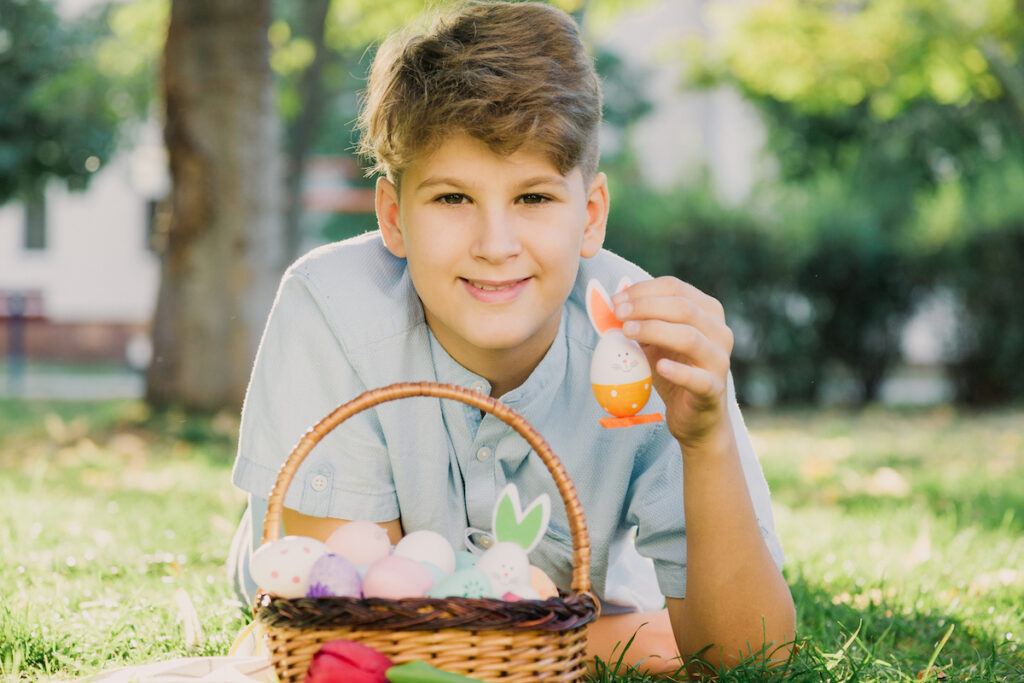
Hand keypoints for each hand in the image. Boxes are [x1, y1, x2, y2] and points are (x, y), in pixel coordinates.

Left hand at [612, 276, 733, 450]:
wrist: (694, 416)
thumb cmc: (673, 369)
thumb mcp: (654, 341)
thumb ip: (639, 321)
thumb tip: (612, 301)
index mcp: (708, 311)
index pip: (675, 288)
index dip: (643, 290)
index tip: (616, 300)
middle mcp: (720, 331)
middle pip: (683, 308)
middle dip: (645, 306)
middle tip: (618, 314)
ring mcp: (719, 360)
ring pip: (690, 337)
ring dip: (655, 330)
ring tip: (627, 332)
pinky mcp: (713, 389)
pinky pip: (698, 378)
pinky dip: (678, 371)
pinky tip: (659, 366)